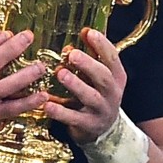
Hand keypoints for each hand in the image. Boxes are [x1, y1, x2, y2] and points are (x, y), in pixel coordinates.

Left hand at [45, 28, 126, 143]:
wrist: (104, 130)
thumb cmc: (98, 94)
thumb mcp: (99, 75)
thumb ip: (93, 55)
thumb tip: (84, 32)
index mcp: (116, 77)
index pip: (112, 58)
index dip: (102, 44)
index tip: (89, 32)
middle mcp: (112, 93)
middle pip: (103, 77)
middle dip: (88, 64)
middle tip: (72, 54)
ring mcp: (101, 111)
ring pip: (90, 97)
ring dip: (75, 85)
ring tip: (60, 73)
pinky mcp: (88, 126)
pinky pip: (74, 118)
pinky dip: (60, 112)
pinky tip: (47, 104)